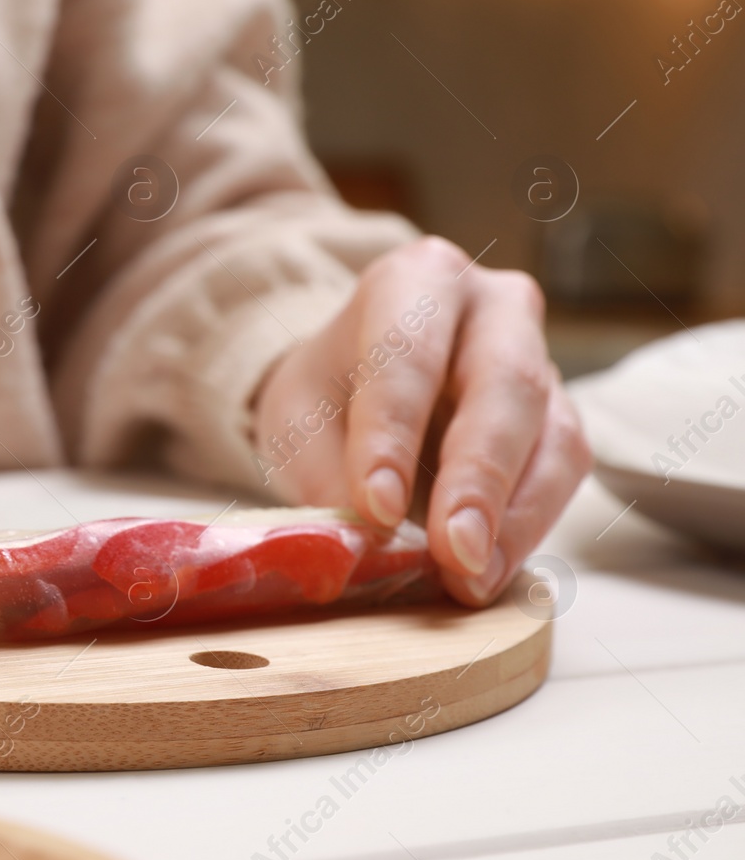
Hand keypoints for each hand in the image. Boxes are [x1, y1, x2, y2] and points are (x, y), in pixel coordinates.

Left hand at [251, 236, 591, 605]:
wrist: (355, 387)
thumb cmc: (328, 392)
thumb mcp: (297, 419)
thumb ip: (327, 474)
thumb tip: (366, 542)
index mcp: (415, 280)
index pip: (407, 354)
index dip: (393, 434)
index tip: (378, 508)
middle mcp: (493, 306)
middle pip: (506, 385)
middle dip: (479, 476)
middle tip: (454, 550)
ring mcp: (539, 361)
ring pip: (552, 436)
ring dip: (514, 518)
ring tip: (471, 578)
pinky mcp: (559, 420)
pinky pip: (562, 474)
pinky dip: (527, 530)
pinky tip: (487, 572)